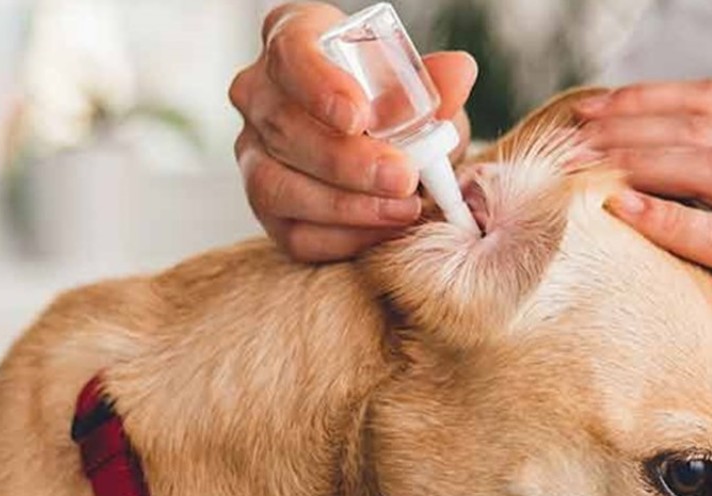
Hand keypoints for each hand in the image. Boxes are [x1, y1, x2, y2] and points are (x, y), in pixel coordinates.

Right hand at [230, 3, 476, 262]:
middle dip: (347, 160)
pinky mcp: (267, 208)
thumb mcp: (418, 91)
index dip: (320, 85)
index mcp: (292, 42)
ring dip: (346, 205)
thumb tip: (458, 74)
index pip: (290, 54)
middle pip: (284, 126)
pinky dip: (342, 238)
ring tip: (403, 209)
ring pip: (277, 185)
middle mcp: (259, 95)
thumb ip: (434, 86)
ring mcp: (253, 153)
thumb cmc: (395, 106)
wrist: (387, 152)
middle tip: (403, 176)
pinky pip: (292, 232)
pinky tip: (382, 232)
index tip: (358, 116)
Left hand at [576, 80, 711, 462]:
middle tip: (574, 142)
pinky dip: (674, 221)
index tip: (582, 110)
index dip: (647, 99)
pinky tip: (624, 212)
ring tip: (588, 170)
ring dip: (644, 164)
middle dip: (634, 129)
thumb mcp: (705, 248)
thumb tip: (593, 147)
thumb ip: (681, 196)